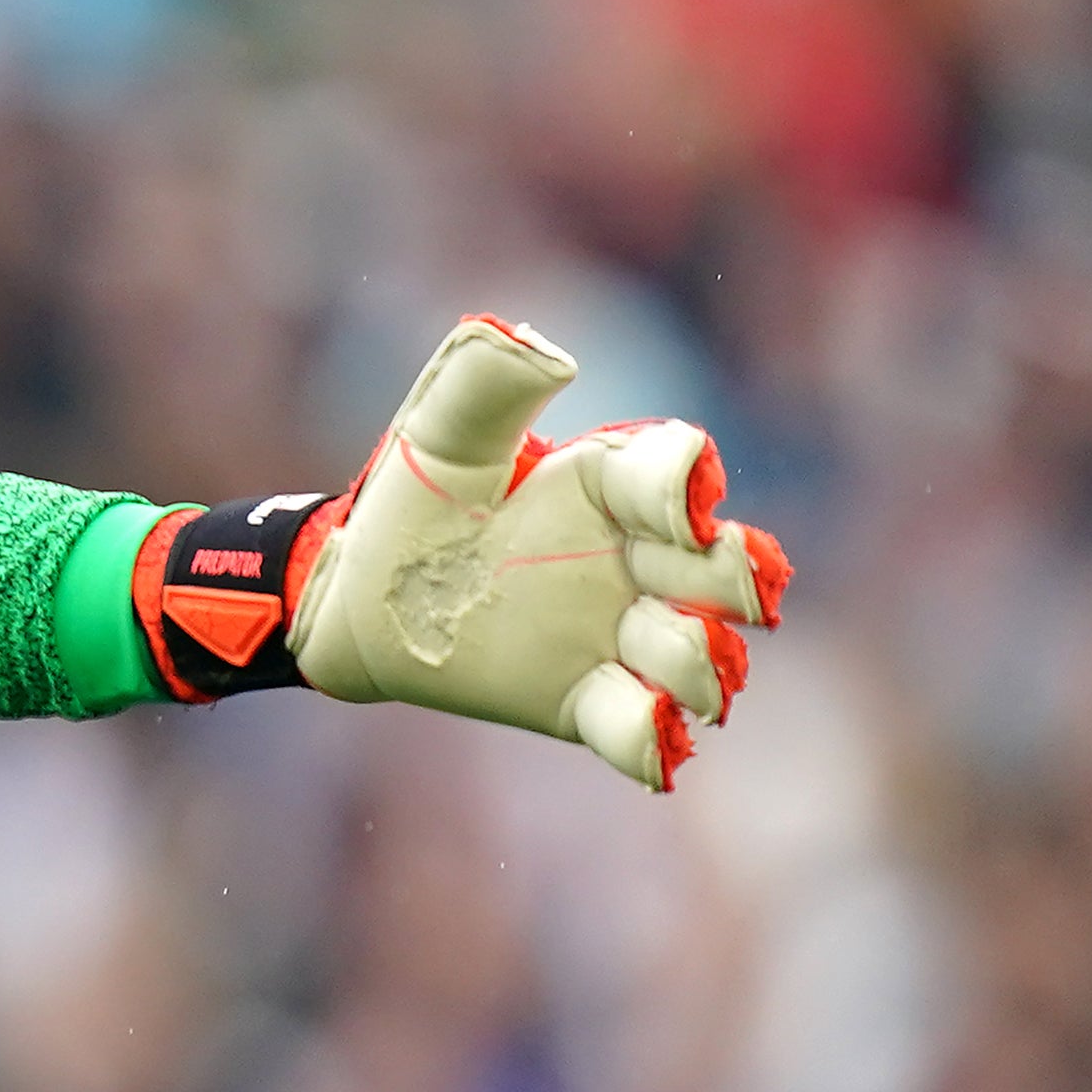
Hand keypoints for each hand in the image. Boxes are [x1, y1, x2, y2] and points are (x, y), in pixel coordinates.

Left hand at [137, 316, 790, 789]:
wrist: (353, 603)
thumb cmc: (407, 509)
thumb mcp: (438, 435)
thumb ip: (485, 382)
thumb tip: (540, 346)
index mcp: (608, 485)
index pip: (675, 473)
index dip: (688, 488)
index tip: (686, 507)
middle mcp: (633, 558)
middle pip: (721, 568)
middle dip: (738, 579)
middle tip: (728, 592)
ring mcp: (616, 633)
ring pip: (695, 652)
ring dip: (700, 660)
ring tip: (672, 662)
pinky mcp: (584, 701)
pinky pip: (638, 727)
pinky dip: (656, 741)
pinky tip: (660, 746)